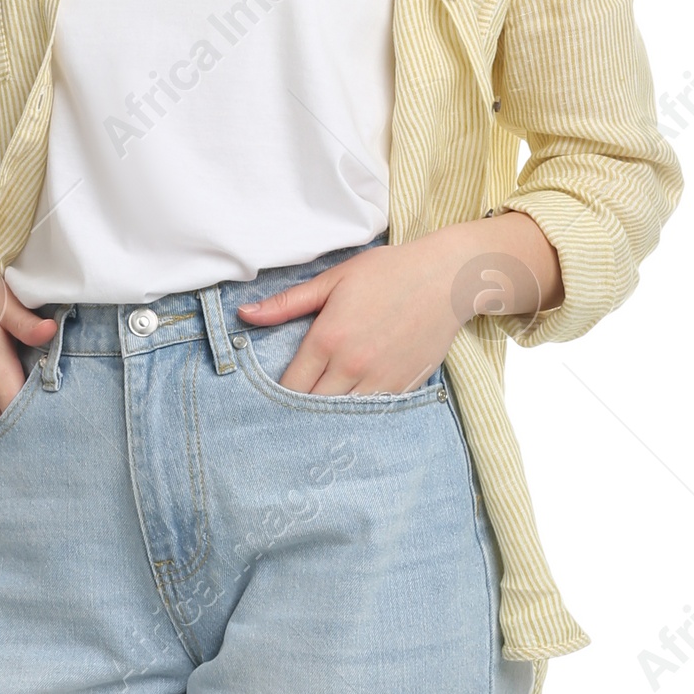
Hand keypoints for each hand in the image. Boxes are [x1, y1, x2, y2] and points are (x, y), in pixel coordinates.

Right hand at [0, 210, 57, 430]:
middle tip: (50, 424)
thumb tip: (52, 331)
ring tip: (29, 426)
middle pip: (7, 429)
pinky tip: (5, 422)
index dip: (43, 414)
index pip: (23, 409)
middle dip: (28, 429)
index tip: (60, 411)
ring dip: (7, 433)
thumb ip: (25, 321)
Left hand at [235, 214, 560, 394]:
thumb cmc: (388, 272)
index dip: (276, 398)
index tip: (269, 401)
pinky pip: (373, 415)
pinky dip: (359, 416)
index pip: (290, 387)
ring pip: (342, 417)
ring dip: (328, 420)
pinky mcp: (404, 387)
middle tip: (288, 416)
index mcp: (328, 338)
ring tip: (316, 421)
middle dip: (299, 412)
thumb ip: (287, 303)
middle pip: (312, 408)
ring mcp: (380, 380)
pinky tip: (350, 414)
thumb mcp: (333, 279)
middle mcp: (352, 365)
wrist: (447, 278)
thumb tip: (246, 315)